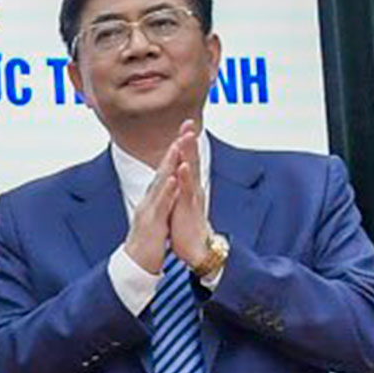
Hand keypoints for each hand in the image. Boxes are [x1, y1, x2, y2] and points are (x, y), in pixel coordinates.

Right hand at [123, 129, 190, 270]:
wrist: (136, 263)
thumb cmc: (149, 240)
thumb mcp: (158, 215)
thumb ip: (163, 199)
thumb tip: (169, 186)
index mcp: (154, 197)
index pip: (166, 170)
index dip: (176, 151)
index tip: (186, 133)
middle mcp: (150, 199)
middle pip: (163, 169)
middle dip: (174, 148)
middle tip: (184, 130)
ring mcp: (149, 209)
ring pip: (160, 182)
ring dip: (169, 164)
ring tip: (177, 147)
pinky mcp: (152, 222)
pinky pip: (160, 204)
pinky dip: (167, 191)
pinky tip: (172, 180)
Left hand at [165, 121, 216, 274]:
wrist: (196, 249)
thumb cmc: (187, 226)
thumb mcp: (182, 203)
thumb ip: (180, 188)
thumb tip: (177, 175)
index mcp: (189, 187)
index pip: (187, 160)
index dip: (185, 143)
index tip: (184, 125)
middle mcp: (193, 189)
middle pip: (191, 160)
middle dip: (189, 141)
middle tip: (188, 123)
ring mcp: (192, 197)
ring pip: (191, 171)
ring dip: (188, 153)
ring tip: (186, 137)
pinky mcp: (189, 209)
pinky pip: (187, 191)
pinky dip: (185, 178)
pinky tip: (182, 167)